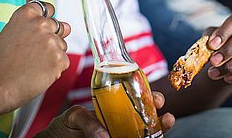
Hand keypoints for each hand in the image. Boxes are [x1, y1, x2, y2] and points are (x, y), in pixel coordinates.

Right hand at [0, 0, 70, 113]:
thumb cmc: (1, 62)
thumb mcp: (12, 32)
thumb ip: (35, 25)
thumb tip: (66, 26)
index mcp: (27, 14)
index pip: (48, 8)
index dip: (47, 19)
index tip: (41, 30)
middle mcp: (41, 23)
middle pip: (58, 26)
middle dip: (51, 39)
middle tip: (33, 53)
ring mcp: (51, 40)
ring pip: (62, 45)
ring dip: (53, 54)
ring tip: (33, 65)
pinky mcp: (59, 58)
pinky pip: (64, 61)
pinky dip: (54, 69)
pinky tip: (38, 73)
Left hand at [37, 93, 174, 136]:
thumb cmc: (65, 126)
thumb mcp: (74, 117)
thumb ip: (88, 122)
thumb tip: (105, 136)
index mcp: (113, 109)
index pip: (135, 101)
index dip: (149, 98)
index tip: (157, 99)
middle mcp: (120, 124)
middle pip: (146, 120)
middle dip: (159, 116)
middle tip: (165, 115)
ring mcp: (120, 135)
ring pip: (144, 135)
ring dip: (158, 131)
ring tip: (166, 124)